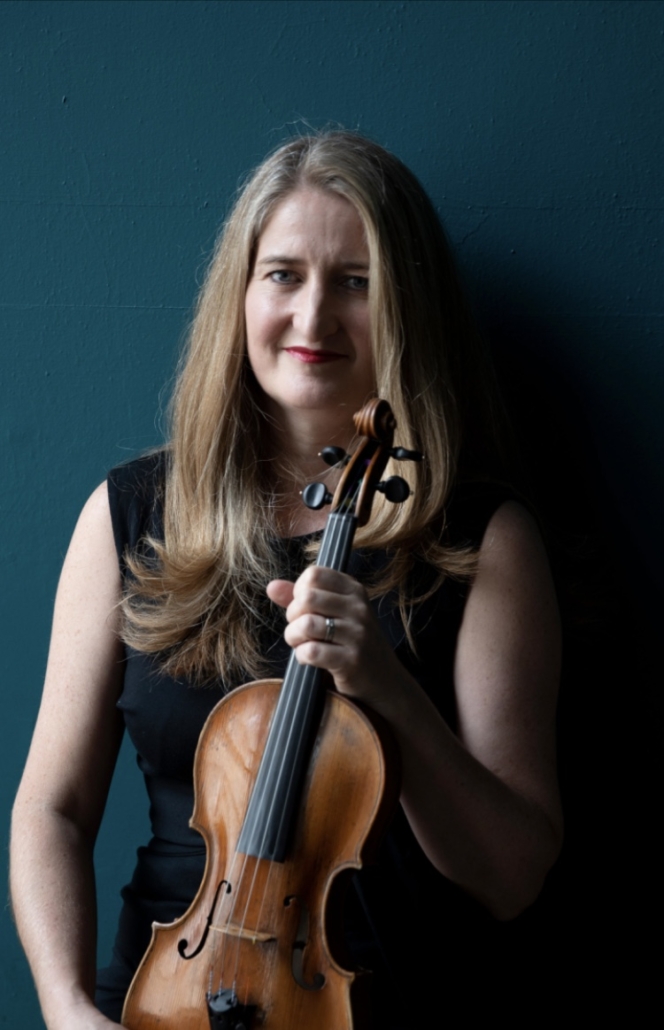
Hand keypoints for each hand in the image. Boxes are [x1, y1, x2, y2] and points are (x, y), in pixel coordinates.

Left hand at [267, 566, 404, 711]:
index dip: (299, 592)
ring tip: (301, 644)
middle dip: (293, 616)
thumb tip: (271, 586)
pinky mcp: (352, 660)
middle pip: (306, 598)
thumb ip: (301, 598)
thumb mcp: (333, 614)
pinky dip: (302, 656)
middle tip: (300, 630)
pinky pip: (311, 651)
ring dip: (293, 637)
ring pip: (306, 624)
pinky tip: (310, 659)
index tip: (306, 609)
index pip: (314, 575)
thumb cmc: (352, 644)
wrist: (384, 682)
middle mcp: (359, 608)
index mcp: (354, 591)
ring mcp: (357, 634)